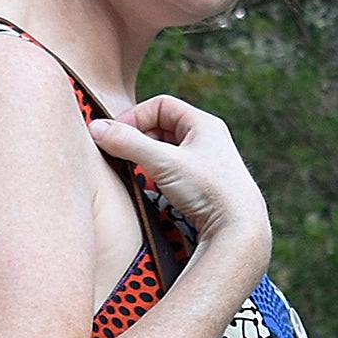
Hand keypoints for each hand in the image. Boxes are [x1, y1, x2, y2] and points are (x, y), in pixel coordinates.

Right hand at [89, 95, 270, 276]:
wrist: (241, 231)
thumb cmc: (209, 191)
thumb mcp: (163, 163)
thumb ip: (128, 144)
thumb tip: (96, 128)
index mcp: (204, 124)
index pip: (161, 105)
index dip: (135, 116)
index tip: (117, 135)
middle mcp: (210, 140)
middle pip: (165, 128)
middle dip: (141, 139)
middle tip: (124, 155)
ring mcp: (211, 166)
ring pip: (171, 153)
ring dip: (150, 160)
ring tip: (139, 173)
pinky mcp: (210, 189)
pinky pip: (179, 174)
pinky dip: (163, 178)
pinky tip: (158, 192)